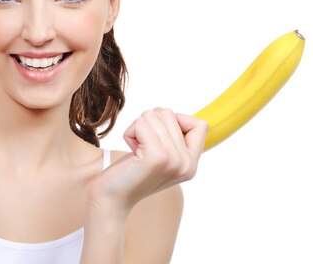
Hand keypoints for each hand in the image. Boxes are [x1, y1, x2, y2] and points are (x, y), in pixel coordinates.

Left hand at [88, 108, 207, 214]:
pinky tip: (130, 148)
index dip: (176, 120)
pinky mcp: (155, 156)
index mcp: (191, 164)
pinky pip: (142, 123)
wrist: (112, 199)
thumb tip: (169, 114)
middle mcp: (187, 164)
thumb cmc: (131, 173)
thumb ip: (172, 139)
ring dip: (138, 127)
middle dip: (149, 124)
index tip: (158, 137)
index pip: (200, 124)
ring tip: (136, 149)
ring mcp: (173, 160)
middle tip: (142, 147)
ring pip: (154, 116)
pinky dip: (130, 131)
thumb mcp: (161, 157)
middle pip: (170, 115)